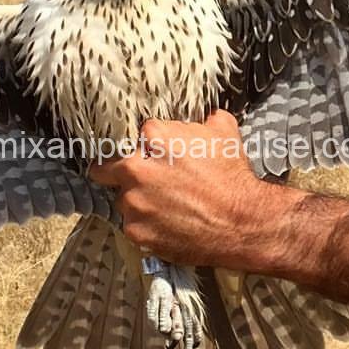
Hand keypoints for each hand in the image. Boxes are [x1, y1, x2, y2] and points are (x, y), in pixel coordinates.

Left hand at [88, 110, 293, 269]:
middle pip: (106, 168)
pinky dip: (146, 226)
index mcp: (153, 138)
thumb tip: (203, 118)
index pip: (133, 137)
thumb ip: (204, 121)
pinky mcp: (136, 231)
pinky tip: (167, 224)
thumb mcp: (224, 133)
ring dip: (137, 202)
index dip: (143, 147)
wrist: (242, 223)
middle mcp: (136, 169)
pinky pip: (133, 226)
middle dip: (116, 172)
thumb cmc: (233, 178)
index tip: (148, 154)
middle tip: (137, 179)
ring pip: (123, 200)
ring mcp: (134, 203)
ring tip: (164, 206)